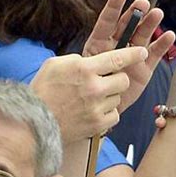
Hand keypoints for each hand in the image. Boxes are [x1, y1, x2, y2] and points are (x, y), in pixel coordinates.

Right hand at [30, 44, 147, 142]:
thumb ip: (78, 60)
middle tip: (105, 81)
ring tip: (91, 99)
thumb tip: (95, 61)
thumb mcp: (55, 64)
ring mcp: (97, 107)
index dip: (134, 54)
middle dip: (117, 79)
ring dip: (109, 96)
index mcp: (84, 69)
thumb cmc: (42, 91)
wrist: (32, 124)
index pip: (118, 58)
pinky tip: (92, 111)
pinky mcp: (98, 124)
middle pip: (123, 79)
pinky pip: (114, 115)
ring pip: (118, 97)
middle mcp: (94, 87)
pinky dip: (106, 113)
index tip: (143, 52)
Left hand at [83, 0, 174, 112]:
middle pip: (128, 25)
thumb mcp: (89, 73)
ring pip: (143, 36)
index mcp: (99, 43)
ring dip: (150, 24)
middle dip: (136, 13)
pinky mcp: (145, 67)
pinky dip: (162, 44)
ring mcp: (132, 55)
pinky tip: (169, 35)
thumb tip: (106, 56)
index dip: (114, 6)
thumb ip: (98, 63)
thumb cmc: (90, 88)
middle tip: (143, 3)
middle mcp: (117, 46)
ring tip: (157, 13)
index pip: (106, 22)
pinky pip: (155, 54)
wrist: (101, 108)